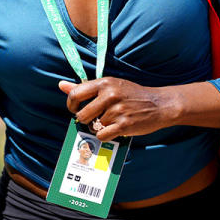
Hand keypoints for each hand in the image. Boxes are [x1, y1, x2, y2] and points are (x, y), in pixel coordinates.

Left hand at [57, 77, 178, 140]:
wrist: (159, 104)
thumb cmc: (131, 94)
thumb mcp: (110, 85)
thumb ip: (85, 87)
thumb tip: (61, 85)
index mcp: (104, 83)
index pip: (75, 94)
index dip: (71, 105)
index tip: (76, 109)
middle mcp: (110, 95)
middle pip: (82, 115)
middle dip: (86, 120)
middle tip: (96, 118)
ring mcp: (117, 110)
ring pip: (94, 126)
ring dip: (99, 127)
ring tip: (111, 121)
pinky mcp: (124, 125)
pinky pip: (103, 135)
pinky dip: (106, 135)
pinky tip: (115, 129)